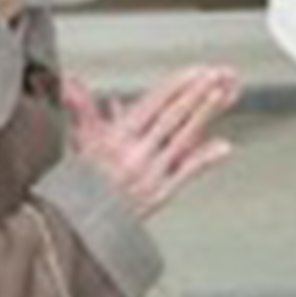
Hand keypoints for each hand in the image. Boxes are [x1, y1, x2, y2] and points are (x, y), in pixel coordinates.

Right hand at [64, 65, 240, 216]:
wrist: (80, 225)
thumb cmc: (81, 184)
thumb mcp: (81, 140)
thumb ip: (82, 107)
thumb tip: (71, 82)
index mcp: (116, 138)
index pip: (153, 104)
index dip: (176, 85)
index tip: (195, 71)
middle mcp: (135, 154)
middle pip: (172, 117)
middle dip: (196, 93)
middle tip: (216, 75)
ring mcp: (150, 174)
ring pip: (183, 139)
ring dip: (204, 115)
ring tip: (221, 95)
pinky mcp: (160, 194)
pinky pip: (187, 173)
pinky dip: (206, 158)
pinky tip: (224, 146)